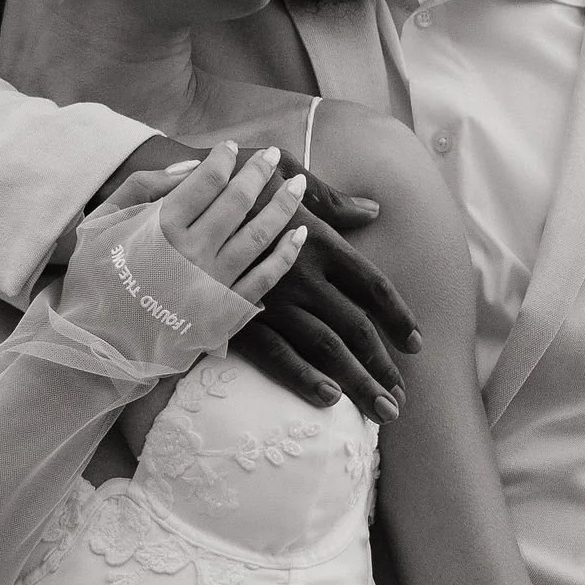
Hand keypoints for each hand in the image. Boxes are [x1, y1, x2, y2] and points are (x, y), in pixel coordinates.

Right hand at [86, 136, 422, 421]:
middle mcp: (301, 272)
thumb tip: (372, 212)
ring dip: (357, 381)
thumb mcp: (283, 173)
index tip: (417, 345)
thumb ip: (330, 200)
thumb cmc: (229, 180)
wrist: (168, 194)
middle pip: (356, 326)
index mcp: (318, 239)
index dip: (400, 317)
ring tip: (382, 411)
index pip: (372, 285)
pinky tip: (328, 401)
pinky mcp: (237, 315)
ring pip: (326, 347)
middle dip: (383, 366)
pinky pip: (275, 353)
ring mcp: (270, 297)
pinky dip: (303, 378)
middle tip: (401, 400)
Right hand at [95, 141, 306, 302]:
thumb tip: (190, 166)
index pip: (205, 181)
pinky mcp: (226, 310)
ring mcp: (213, 282)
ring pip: (259, 235)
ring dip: (282, 206)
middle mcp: (192, 251)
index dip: (222, 159)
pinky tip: (298, 234)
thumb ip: (142, 187)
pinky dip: (285, 255)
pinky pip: (264, 279)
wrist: (99, 344)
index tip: (230, 148)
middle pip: (238, 202)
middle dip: (258, 173)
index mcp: (161, 226)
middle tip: (271, 154)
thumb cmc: (97, 279)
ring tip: (297, 185)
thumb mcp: (102, 223)